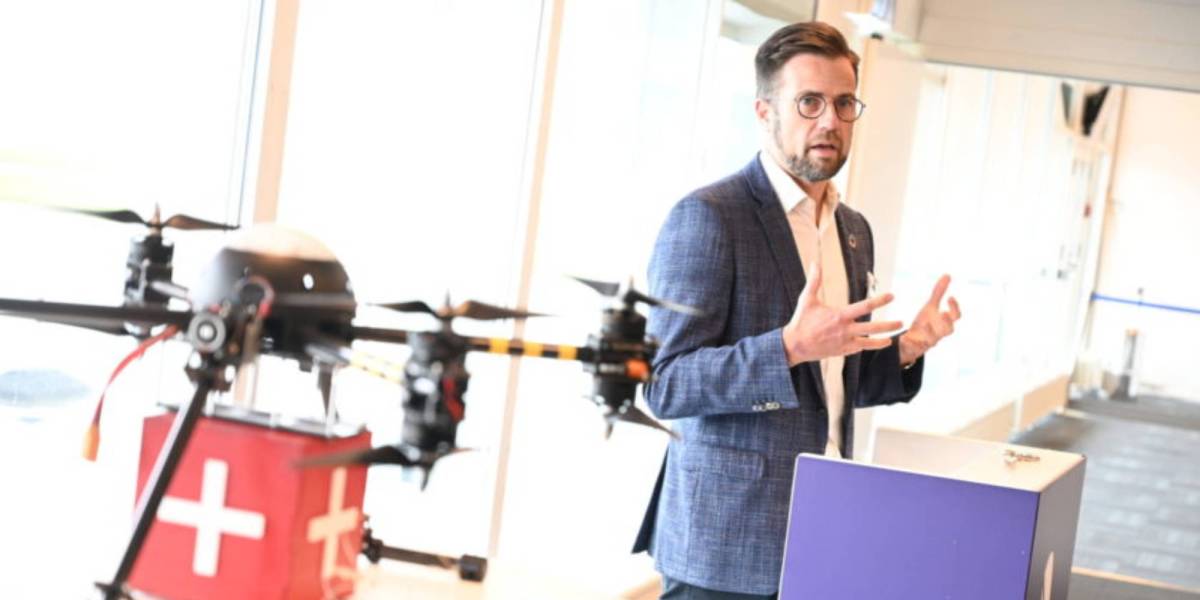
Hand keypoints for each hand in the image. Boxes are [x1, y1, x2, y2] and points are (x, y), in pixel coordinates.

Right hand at [782, 262, 902, 365]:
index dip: (880, 300)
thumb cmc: (801, 321)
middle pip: (873, 328)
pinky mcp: (842, 352)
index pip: (865, 306)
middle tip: (901, 322)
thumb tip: (815, 262)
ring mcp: (845, 343)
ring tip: (892, 339)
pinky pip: (858, 349)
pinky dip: (865, 346)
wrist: (794, 345)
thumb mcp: (807, 299)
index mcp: (840, 315)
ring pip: (869, 342)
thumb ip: (814, 280)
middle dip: (889, 325)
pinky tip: (870, 343)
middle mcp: (845, 330)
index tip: (891, 296)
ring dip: (882, 341)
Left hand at [899, 275, 961, 365]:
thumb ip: (938, 293)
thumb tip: (947, 274)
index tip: (950, 297)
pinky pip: (915, 348)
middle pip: (949, 331)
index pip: (956, 316)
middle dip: (947, 323)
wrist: (912, 341)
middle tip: (943, 313)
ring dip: (929, 332)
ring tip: (924, 324)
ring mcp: (928, 342)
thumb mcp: (930, 307)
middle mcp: (938, 333)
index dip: (955, 308)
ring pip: (933, 341)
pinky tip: (905, 338)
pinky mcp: (915, 349)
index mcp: (943, 323)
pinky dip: (911, 343)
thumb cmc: (925, 322)